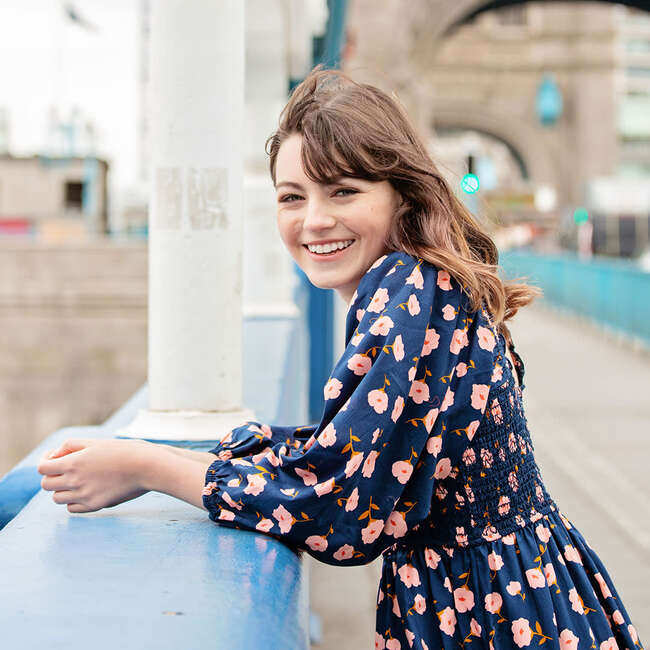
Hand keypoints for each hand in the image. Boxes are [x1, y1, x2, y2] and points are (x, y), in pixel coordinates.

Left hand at [37, 438, 151, 512]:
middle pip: (46, 485)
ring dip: (62, 489)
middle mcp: (75, 481)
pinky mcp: (95, 506)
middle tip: (66, 470)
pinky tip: (85, 490)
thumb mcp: (96, 442)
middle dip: (52, 476)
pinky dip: (73, 501)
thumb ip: (71, 446)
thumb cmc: (124, 451)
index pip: (42, 468)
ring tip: (78, 480)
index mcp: (74, 462)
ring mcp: (84, 495)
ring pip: (57, 498)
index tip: (54, 458)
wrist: (147, 466)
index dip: (45, 461)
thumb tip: (55, 456)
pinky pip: (72, 508)